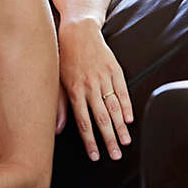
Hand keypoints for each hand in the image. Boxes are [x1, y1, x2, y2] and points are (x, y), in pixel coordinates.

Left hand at [57, 18, 131, 160]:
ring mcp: (104, 78)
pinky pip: (123, 91)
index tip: (96, 156)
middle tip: (115, 156)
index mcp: (74, 90)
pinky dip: (127, 106)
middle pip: (102, 119)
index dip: (90, 141)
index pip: (83, 122)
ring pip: (114, 107)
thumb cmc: (64, 57)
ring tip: (125, 142)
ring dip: (121, 127)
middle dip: (109, 140)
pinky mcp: (115, 70)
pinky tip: (130, 119)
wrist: (78, 30)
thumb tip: (58, 129)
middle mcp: (90, 86)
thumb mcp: (56, 80)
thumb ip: (60, 106)